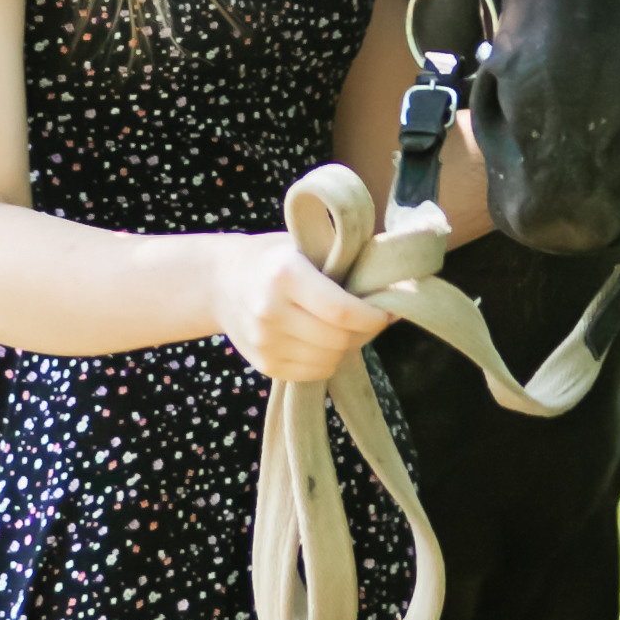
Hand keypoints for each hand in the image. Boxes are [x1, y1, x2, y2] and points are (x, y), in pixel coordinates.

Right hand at [209, 231, 385, 383]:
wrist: (220, 281)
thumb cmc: (275, 259)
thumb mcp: (305, 245)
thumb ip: (345, 261)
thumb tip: (399, 285)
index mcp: (285, 275)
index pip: (341, 311)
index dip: (372, 318)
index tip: (385, 312)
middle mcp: (270, 312)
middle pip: (338, 340)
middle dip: (363, 334)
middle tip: (369, 320)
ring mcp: (264, 342)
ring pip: (328, 361)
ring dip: (346, 348)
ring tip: (343, 329)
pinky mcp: (263, 364)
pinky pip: (312, 374)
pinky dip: (327, 361)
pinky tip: (322, 340)